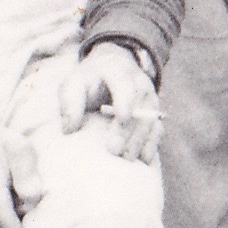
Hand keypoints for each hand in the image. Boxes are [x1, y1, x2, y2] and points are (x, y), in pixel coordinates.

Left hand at [61, 42, 161, 162]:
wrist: (110, 68)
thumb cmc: (88, 81)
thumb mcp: (73, 84)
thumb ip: (70, 103)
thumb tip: (69, 130)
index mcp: (117, 71)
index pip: (125, 87)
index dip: (125, 103)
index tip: (121, 119)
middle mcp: (138, 82)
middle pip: (139, 107)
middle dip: (128, 130)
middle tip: (115, 151)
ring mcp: (149, 96)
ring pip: (150, 119)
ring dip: (140, 140)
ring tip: (127, 159)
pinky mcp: (153, 111)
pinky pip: (157, 127)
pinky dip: (152, 142)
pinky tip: (145, 159)